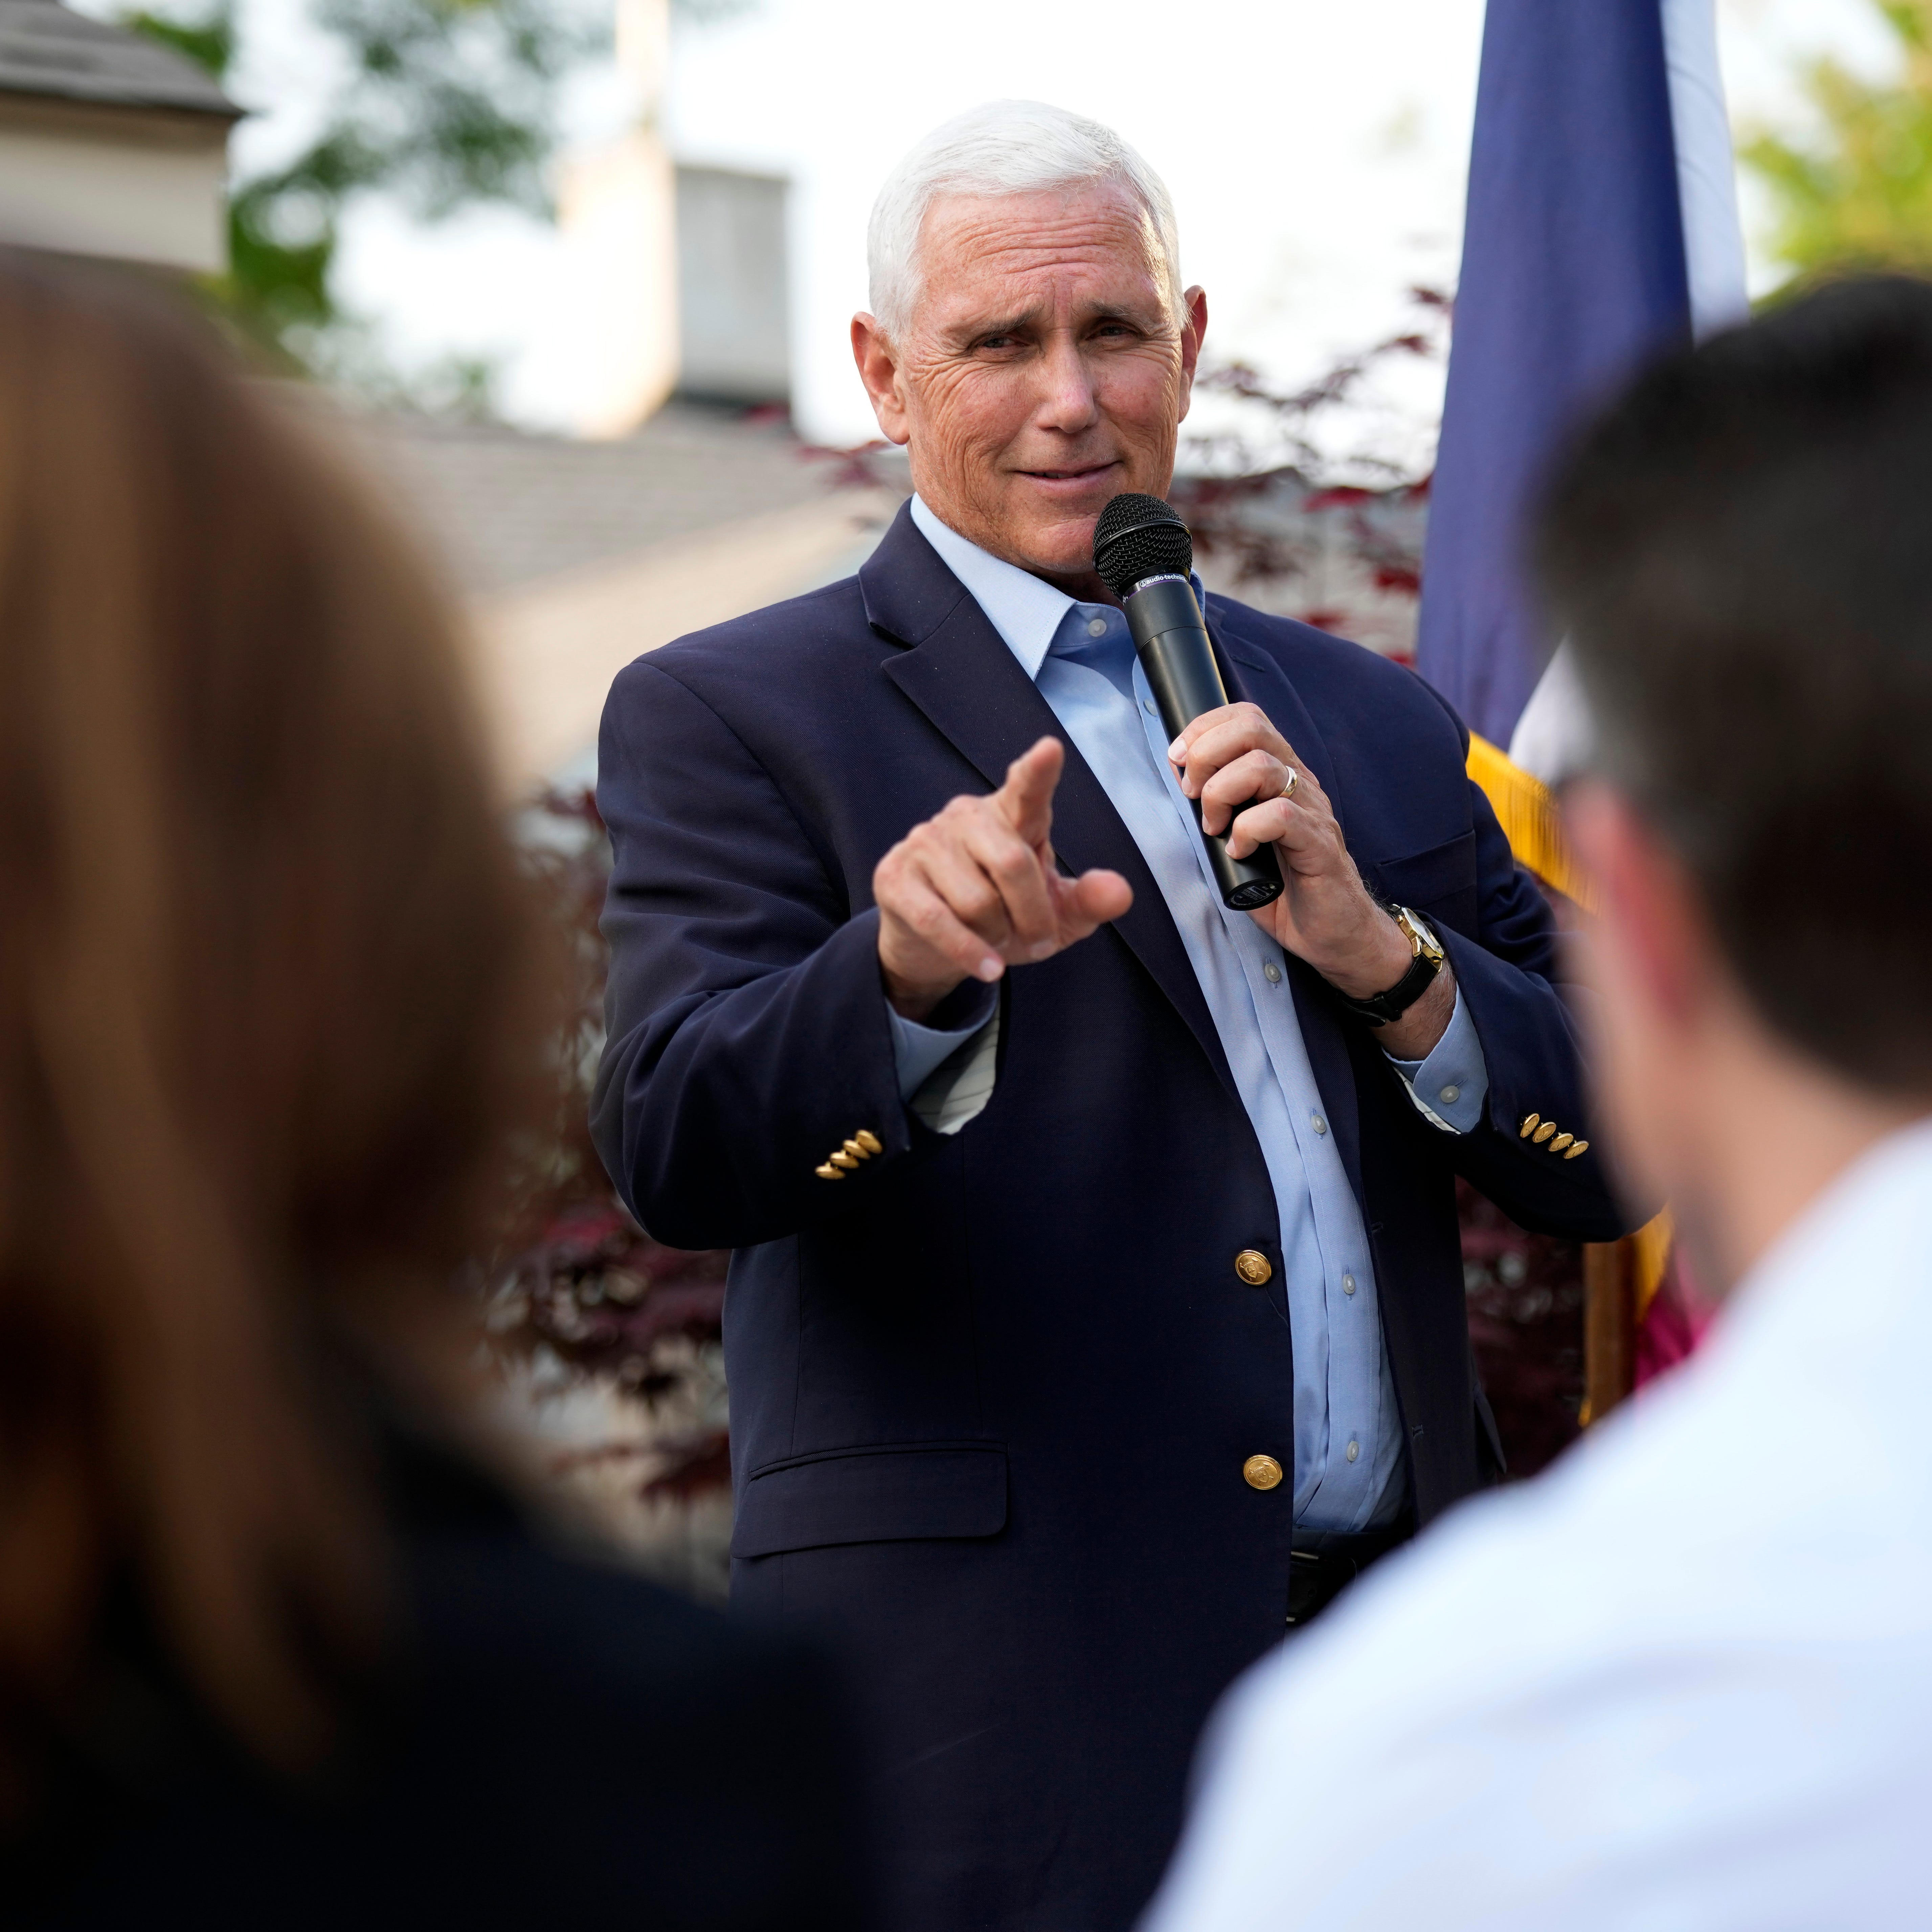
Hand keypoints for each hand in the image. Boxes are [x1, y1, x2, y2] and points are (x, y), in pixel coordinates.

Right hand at [875, 737, 1133, 1020]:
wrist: (935, 946)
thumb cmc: (1003, 916)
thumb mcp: (1054, 914)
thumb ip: (1088, 901)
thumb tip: (1119, 893)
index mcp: (1012, 814)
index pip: (1027, 788)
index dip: (1038, 771)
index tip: (1050, 749)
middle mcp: (966, 816)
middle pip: (1012, 864)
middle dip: (1033, 915)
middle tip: (1039, 940)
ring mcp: (925, 842)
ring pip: (977, 900)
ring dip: (998, 935)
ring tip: (997, 939)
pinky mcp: (894, 876)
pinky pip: (938, 920)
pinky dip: (970, 953)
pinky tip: (987, 967)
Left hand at [1168, 703, 1454, 1054]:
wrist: (1335, 933)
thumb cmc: (1284, 887)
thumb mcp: (1239, 837)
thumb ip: (1218, 807)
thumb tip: (1181, 780)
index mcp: (1280, 775)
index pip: (1246, 718)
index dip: (1204, 728)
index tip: (1178, 760)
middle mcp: (1299, 784)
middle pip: (1252, 729)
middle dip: (1206, 755)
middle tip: (1192, 794)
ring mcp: (1313, 811)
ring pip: (1262, 767)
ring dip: (1221, 793)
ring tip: (1214, 827)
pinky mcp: (1319, 845)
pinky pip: (1280, 816)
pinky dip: (1248, 829)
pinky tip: (1238, 851)